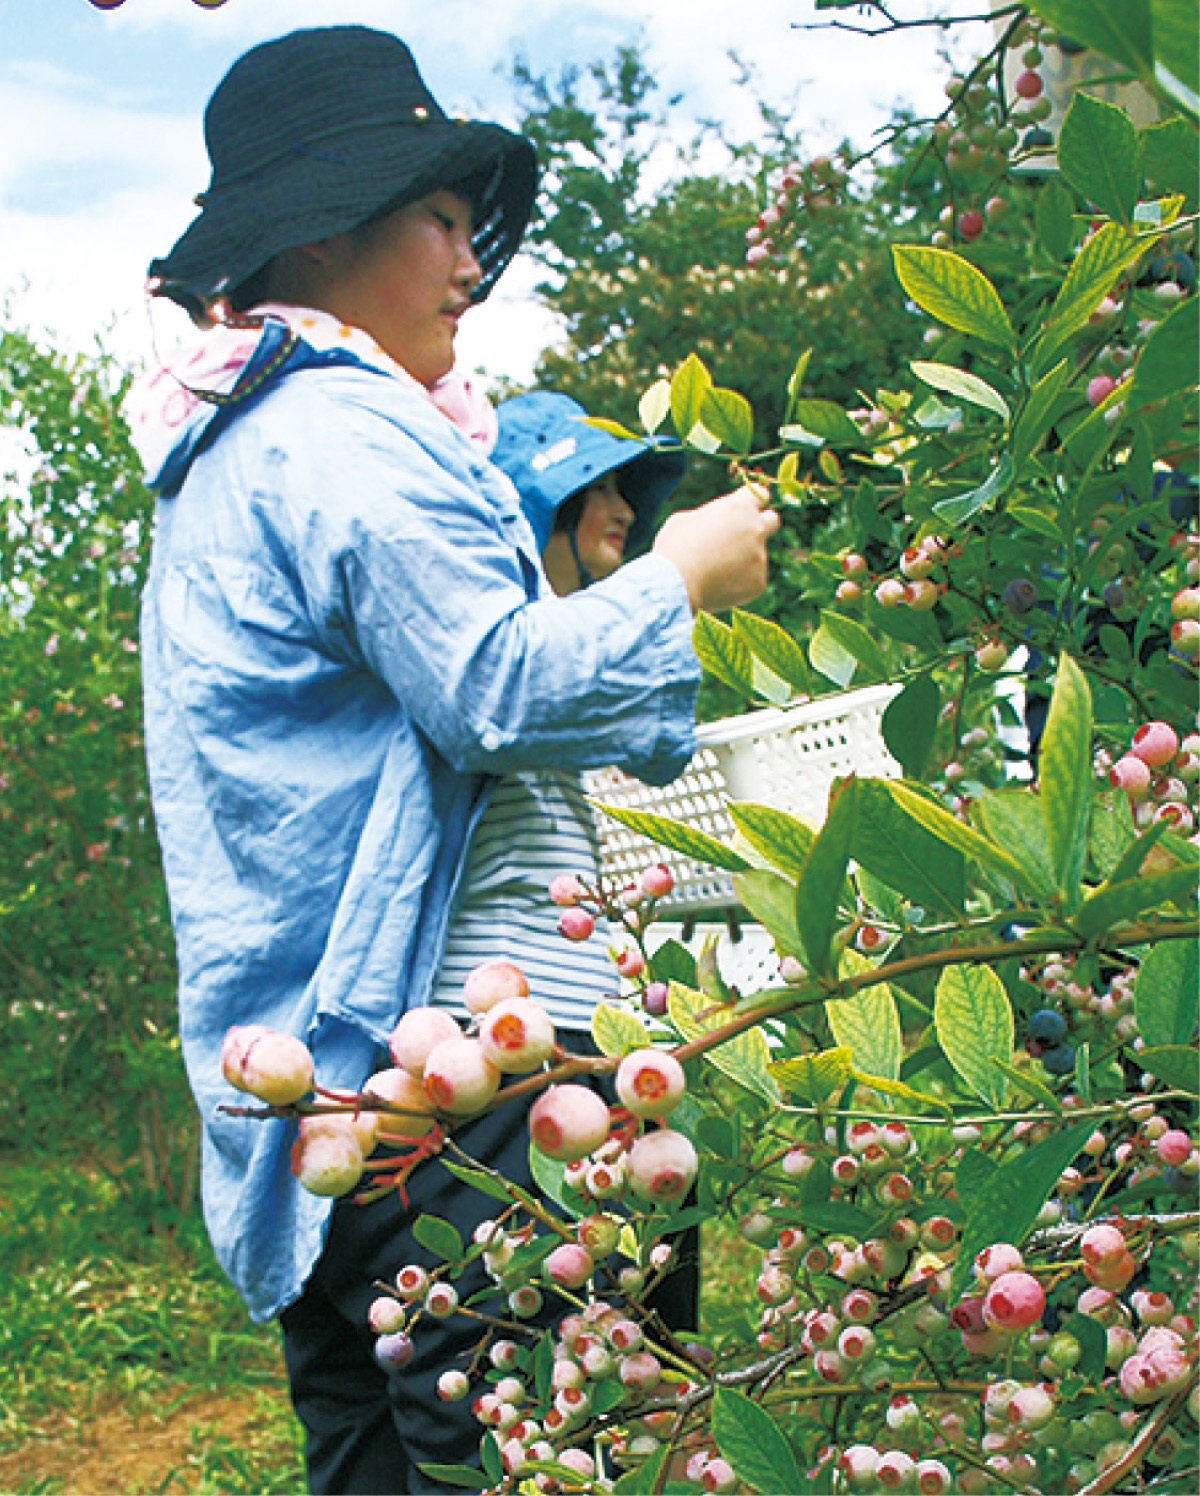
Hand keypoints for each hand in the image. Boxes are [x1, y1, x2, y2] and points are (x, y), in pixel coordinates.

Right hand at [652, 485, 779, 613]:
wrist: (677, 585)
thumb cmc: (675, 548)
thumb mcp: (686, 519)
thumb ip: (710, 516)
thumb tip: (715, 523)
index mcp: (738, 507)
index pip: (760, 493)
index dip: (753, 501)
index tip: (747, 508)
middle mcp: (755, 529)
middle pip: (772, 520)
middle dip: (761, 525)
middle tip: (743, 536)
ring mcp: (760, 556)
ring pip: (757, 554)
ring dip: (742, 559)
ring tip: (714, 570)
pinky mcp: (759, 581)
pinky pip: (752, 578)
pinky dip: (739, 582)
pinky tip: (718, 584)